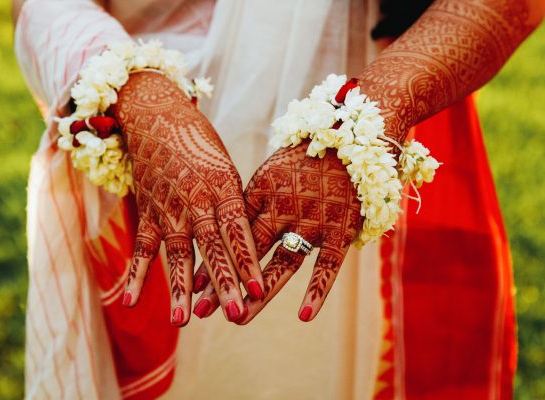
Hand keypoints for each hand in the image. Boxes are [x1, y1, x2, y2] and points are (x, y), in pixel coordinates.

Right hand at [113, 71, 262, 324]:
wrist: (157, 118)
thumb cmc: (201, 143)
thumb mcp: (227, 167)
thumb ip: (235, 205)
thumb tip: (250, 243)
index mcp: (222, 187)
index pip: (238, 231)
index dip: (248, 261)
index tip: (259, 289)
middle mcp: (196, 200)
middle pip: (212, 248)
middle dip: (225, 283)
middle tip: (237, 314)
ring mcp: (169, 209)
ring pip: (177, 253)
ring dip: (181, 288)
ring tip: (184, 320)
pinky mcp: (148, 213)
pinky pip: (142, 248)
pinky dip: (136, 275)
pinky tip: (131, 302)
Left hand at [192, 141, 361, 322]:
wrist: (353, 137)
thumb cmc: (305, 157)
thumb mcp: (272, 173)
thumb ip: (253, 202)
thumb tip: (225, 227)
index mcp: (261, 193)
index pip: (230, 234)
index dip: (212, 260)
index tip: (192, 286)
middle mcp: (282, 209)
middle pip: (248, 253)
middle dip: (224, 282)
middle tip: (202, 311)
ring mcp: (311, 221)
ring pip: (281, 264)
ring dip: (259, 295)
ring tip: (239, 319)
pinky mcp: (340, 231)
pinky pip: (327, 266)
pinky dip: (317, 291)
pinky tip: (304, 316)